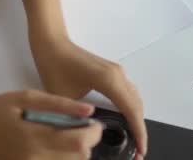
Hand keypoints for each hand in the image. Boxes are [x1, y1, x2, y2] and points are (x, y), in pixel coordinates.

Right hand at [0, 90, 102, 159]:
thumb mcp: (24, 98)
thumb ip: (58, 104)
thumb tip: (88, 110)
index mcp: (36, 138)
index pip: (80, 143)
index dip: (94, 133)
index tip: (93, 122)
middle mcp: (38, 159)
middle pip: (80, 157)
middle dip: (86, 141)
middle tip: (76, 125)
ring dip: (75, 150)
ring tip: (63, 133)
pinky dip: (63, 156)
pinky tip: (52, 144)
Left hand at [29, 32, 147, 159]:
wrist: (51, 42)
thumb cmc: (54, 65)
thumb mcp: (63, 97)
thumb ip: (77, 117)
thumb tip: (87, 135)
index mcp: (108, 80)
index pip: (131, 110)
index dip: (138, 132)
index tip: (141, 150)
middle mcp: (117, 75)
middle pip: (137, 106)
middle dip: (139, 129)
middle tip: (138, 151)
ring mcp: (116, 72)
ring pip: (134, 99)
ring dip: (136, 118)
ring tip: (134, 139)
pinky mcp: (112, 72)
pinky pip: (128, 92)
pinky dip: (130, 108)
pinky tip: (124, 121)